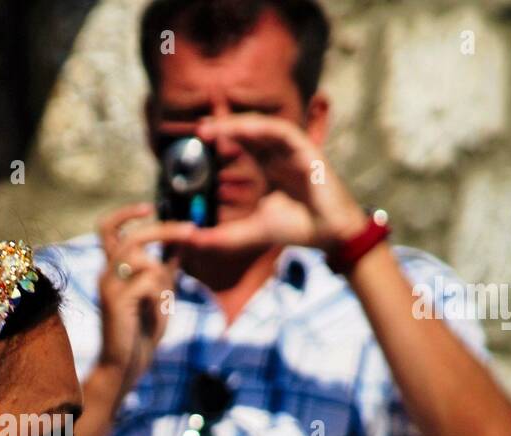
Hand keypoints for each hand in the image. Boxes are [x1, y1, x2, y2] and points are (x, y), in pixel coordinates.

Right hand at [96, 202, 193, 388]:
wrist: (127, 365)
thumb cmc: (141, 331)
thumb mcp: (161, 293)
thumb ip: (167, 267)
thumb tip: (183, 241)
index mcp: (113, 269)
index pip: (108, 229)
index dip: (127, 213)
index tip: (150, 207)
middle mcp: (106, 273)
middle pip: (132, 235)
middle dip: (165, 230)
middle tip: (191, 230)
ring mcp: (109, 286)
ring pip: (147, 261)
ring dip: (165, 280)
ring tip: (163, 304)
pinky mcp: (117, 301)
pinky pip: (150, 284)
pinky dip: (161, 299)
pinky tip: (155, 315)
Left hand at [183, 113, 369, 254]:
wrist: (326, 236)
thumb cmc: (293, 230)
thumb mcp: (244, 234)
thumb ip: (215, 237)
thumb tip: (184, 237)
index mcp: (267, 168)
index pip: (241, 144)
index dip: (221, 138)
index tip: (198, 138)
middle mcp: (279, 155)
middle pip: (249, 131)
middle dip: (224, 126)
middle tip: (199, 128)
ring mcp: (294, 151)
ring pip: (263, 127)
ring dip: (238, 124)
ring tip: (214, 127)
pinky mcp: (308, 150)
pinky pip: (283, 131)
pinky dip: (262, 128)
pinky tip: (241, 129)